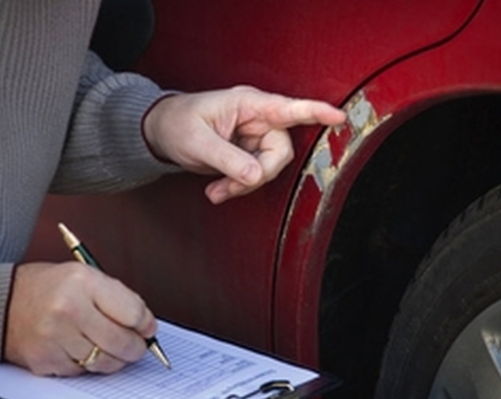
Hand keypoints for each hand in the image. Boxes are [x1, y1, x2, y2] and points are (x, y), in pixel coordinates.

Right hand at [4, 262, 155, 375]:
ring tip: (112, 350)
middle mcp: (68, 308)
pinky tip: (82, 351)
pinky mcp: (44, 359)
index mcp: (83, 282)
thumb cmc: (47, 289)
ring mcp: (54, 336)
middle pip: (121, 341)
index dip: (146, 324)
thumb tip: (146, 326)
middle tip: (137, 347)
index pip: (132, 312)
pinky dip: (87, 366)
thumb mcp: (83, 276)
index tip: (148, 328)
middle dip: (136, 348)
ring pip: (104, 362)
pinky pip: (82, 372)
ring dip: (115, 360)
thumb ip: (116, 298)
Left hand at [143, 86, 345, 203]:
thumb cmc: (177, 123)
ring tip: (216, 190)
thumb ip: (228, 159)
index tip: (338, 117)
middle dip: (258, 174)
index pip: (288, 108)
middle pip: (280, 151)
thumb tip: (255, 176)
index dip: (315, 112)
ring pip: (268, 168)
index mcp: (248, 104)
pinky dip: (238, 187)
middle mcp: (257, 119)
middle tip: (231, 186)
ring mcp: (254, 138)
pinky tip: (217, 190)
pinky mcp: (249, 154)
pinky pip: (255, 175)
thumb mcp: (198, 142)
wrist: (162, 133)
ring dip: (243, 185)